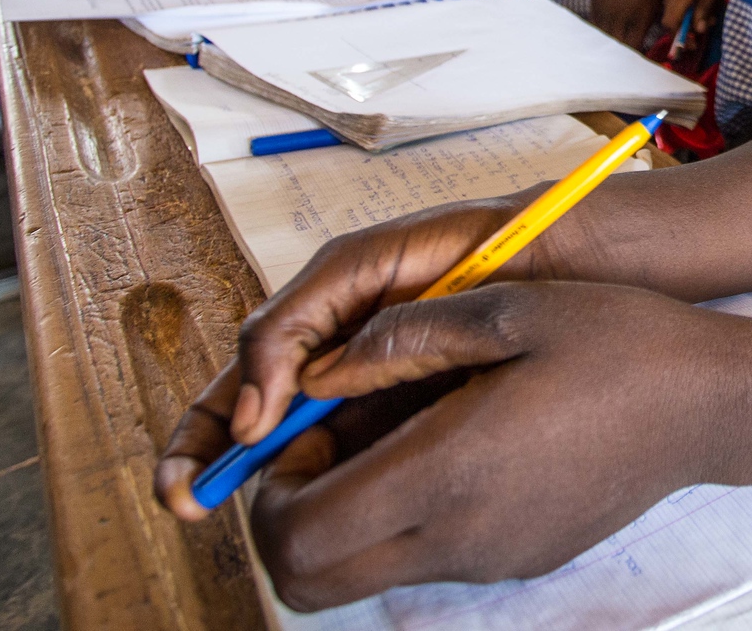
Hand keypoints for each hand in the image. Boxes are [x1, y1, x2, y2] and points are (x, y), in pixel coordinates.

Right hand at [154, 198, 526, 516]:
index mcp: (322, 325)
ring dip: (278, 484)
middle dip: (215, 467)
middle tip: (191, 501)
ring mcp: (383, 400)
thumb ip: (302, 315)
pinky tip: (335, 501)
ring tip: (266, 508)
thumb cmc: (473, 244)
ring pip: (310, 455)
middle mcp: (343, 369)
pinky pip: (373, 462)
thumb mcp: (368, 264)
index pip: (238, 386)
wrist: (568, 259)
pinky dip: (345, 484)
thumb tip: (254, 409)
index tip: (183, 478)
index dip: (200, 436)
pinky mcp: (428, 424)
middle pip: (256, 431)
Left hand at [236, 284, 749, 609]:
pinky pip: (421, 558)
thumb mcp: (509, 308)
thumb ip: (402, 336)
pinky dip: (397, 518)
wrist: (711, 405)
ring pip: (361, 574)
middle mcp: (461, 534)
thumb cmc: (618, 343)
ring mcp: (490, 558)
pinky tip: (439, 446)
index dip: (268, 487)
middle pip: (310, 579)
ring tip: (382, 433)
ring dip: (340, 517)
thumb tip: (319, 366)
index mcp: (450, 469)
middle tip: (315, 445)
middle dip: (285, 517)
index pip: (300, 530)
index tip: (293, 428)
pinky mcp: (516, 559)